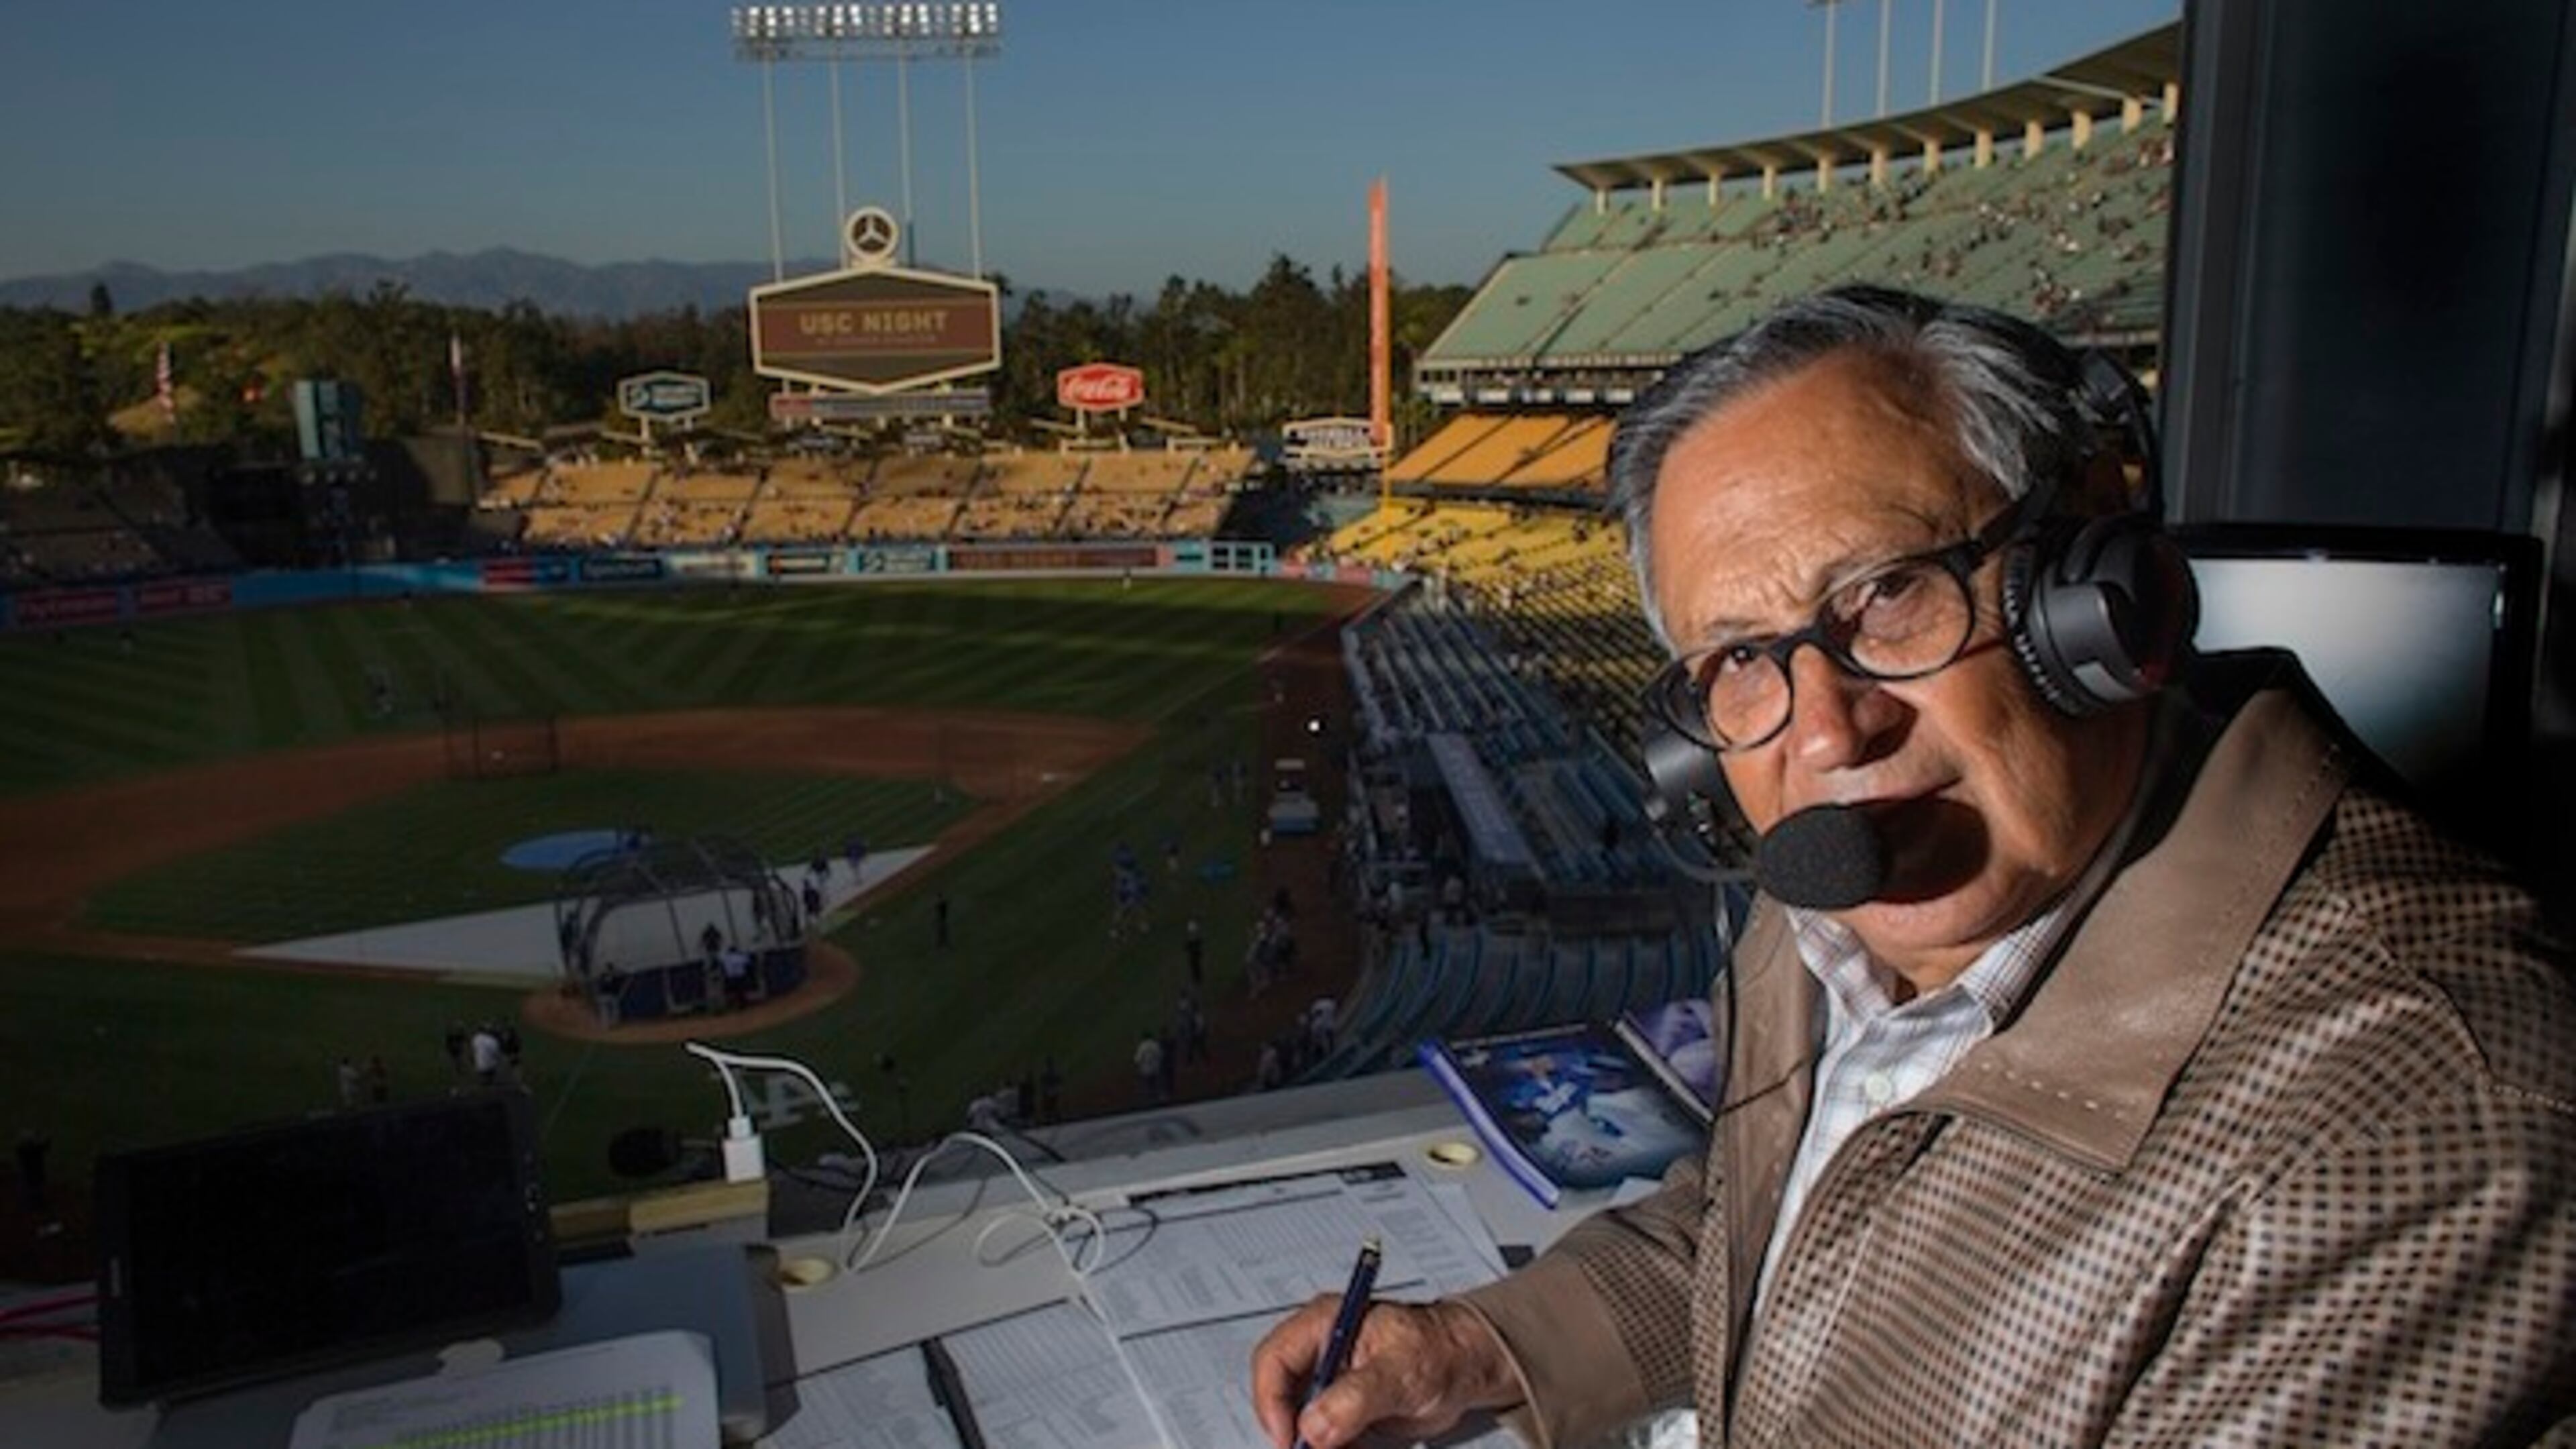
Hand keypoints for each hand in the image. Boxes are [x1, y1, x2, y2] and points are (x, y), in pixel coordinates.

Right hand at [1249, 1296, 1522, 1448]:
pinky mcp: (1342, 1406)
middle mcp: (1321, 1349)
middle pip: (1281, 1392)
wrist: (1467, 1367)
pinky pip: (1322, 1434)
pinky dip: (1331, 1447)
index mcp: (1326, 1322)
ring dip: (1313, 1442)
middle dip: (1290, 1428)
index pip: (1274, 1359)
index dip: (1271, 1399)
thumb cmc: (1439, 1350)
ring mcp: (1330, 1379)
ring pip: (1299, 1418)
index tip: (1288, 1437)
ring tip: (1347, 1446)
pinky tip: (1356, 1446)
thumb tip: (1314, 1426)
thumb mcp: (1399, 1371)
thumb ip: (1355, 1397)